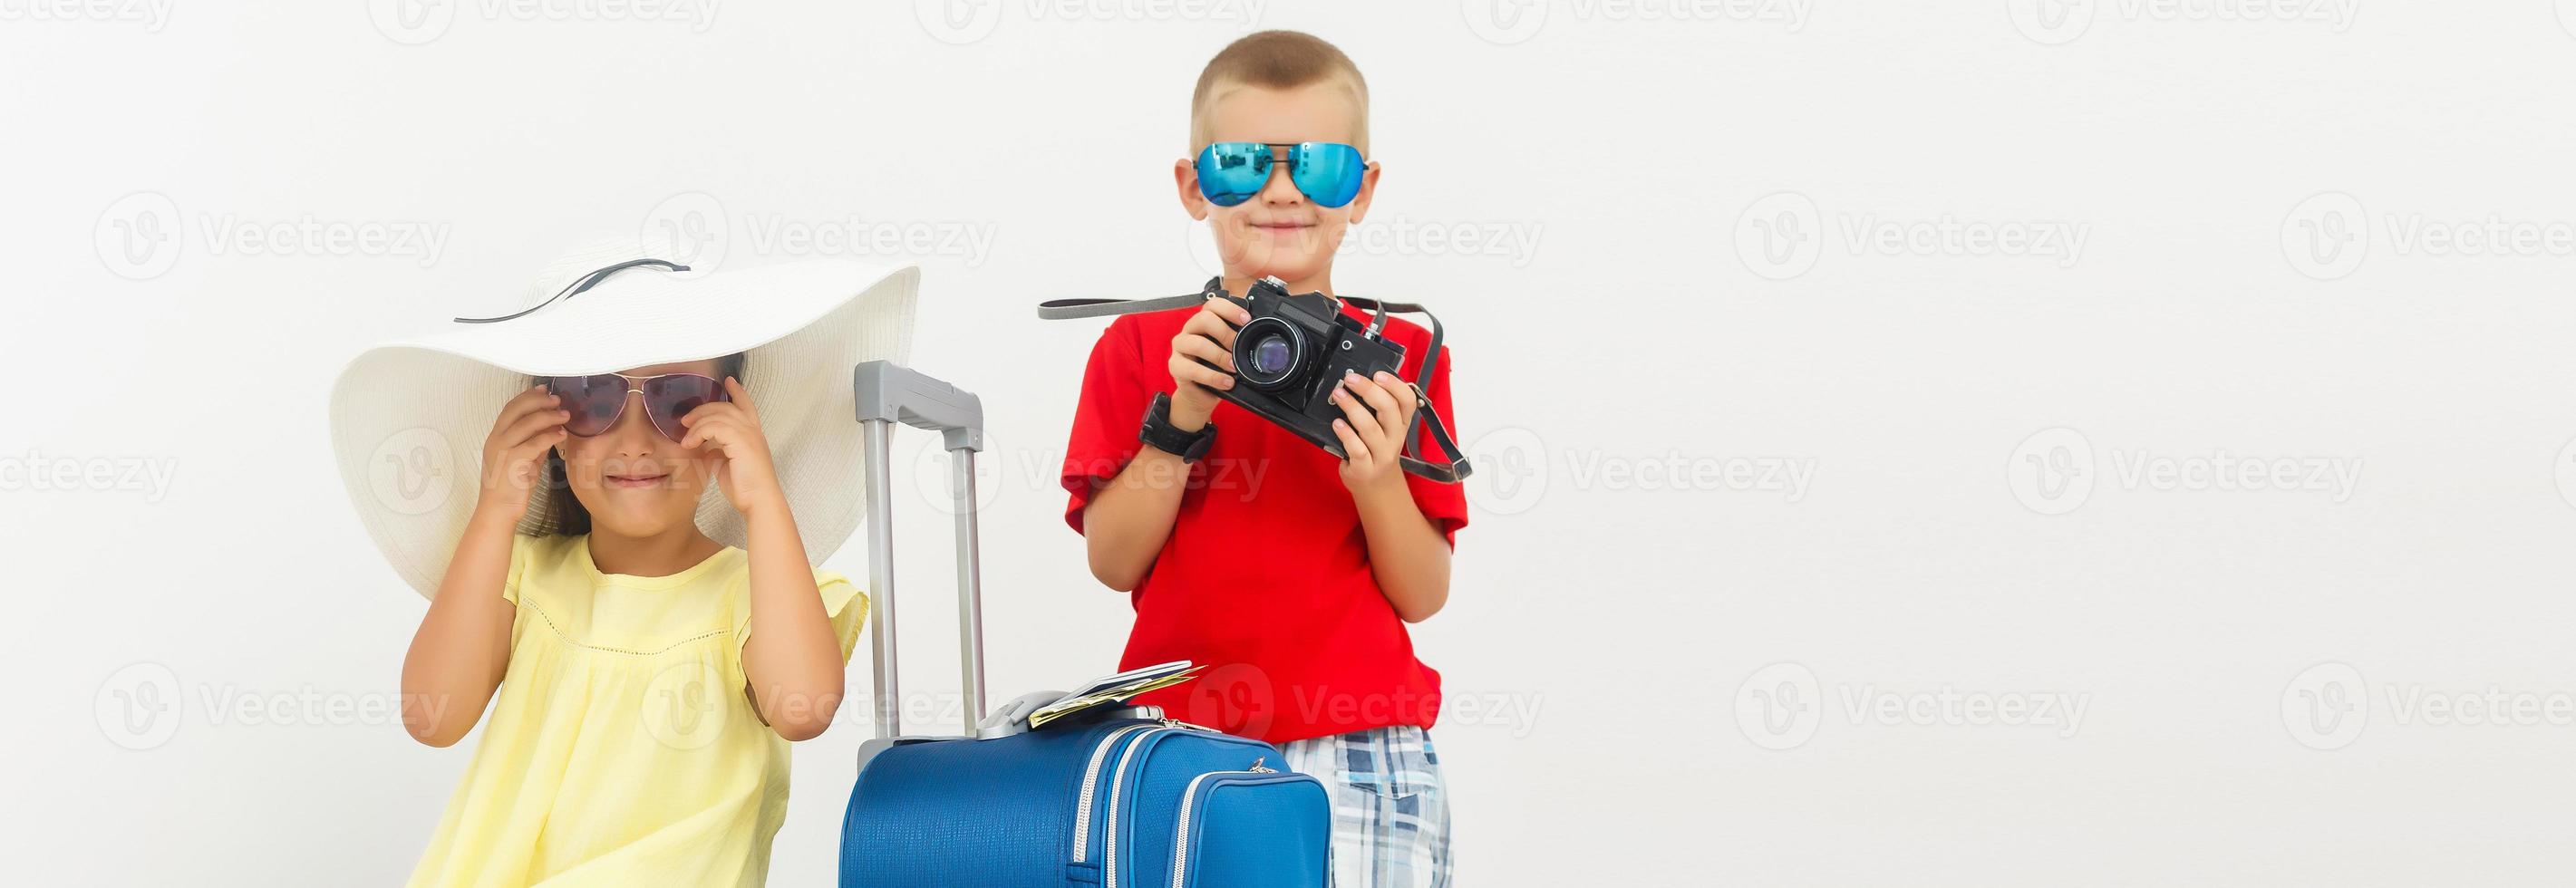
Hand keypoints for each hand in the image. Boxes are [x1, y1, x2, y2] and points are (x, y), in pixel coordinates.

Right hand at [474, 385, 569, 523]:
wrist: (499, 509)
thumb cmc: (512, 486)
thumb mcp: (525, 459)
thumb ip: (534, 442)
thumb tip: (551, 427)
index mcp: (496, 436)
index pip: (510, 407)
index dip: (528, 396)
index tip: (544, 389)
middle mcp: (496, 439)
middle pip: (517, 409)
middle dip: (539, 401)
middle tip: (558, 400)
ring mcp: (502, 450)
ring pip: (526, 423)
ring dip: (548, 416)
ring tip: (565, 415)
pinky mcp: (511, 462)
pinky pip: (533, 443)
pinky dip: (549, 436)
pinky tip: (561, 434)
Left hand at [679, 377, 786, 516]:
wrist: (759, 501)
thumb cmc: (746, 488)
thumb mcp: (727, 465)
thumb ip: (718, 452)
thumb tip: (705, 447)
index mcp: (753, 435)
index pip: (746, 405)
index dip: (737, 392)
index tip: (728, 381)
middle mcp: (753, 431)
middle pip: (727, 406)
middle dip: (704, 408)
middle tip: (686, 418)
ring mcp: (749, 434)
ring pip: (719, 414)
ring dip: (698, 422)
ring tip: (685, 434)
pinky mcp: (742, 441)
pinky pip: (716, 426)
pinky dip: (700, 432)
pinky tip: (690, 442)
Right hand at [1165, 295, 1250, 430]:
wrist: (1199, 394)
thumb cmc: (1215, 368)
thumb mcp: (1228, 351)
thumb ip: (1237, 341)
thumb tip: (1259, 336)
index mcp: (1202, 322)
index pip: (1213, 304)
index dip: (1230, 309)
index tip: (1246, 320)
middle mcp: (1189, 330)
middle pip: (1204, 319)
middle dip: (1225, 333)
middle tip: (1238, 347)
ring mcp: (1180, 347)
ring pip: (1197, 344)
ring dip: (1220, 356)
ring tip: (1234, 367)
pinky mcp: (1175, 366)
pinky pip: (1192, 369)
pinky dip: (1213, 377)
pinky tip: (1226, 382)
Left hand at [1329, 370, 1421, 499]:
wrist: (1376, 486)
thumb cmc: (1376, 451)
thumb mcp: (1385, 429)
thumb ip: (1378, 409)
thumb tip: (1361, 381)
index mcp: (1402, 423)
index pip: (1407, 400)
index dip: (1394, 385)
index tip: (1378, 374)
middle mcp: (1395, 438)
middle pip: (1388, 409)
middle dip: (1368, 390)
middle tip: (1350, 379)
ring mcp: (1381, 455)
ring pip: (1370, 428)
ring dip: (1352, 408)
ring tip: (1338, 395)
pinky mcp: (1365, 468)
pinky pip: (1357, 449)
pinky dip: (1346, 434)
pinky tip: (1337, 424)